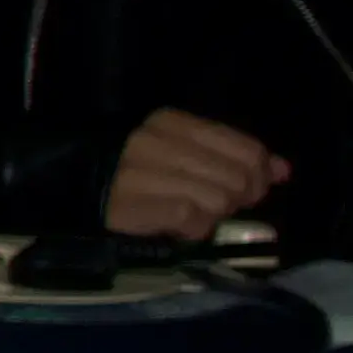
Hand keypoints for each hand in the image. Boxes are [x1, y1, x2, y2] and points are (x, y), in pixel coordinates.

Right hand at [101, 106, 288, 240]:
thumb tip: (283, 170)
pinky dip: (194, 230)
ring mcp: (142, 174)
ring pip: (217, 201)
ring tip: (190, 214)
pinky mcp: (134, 206)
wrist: (69, 188)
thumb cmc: (136, 171)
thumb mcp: (183, 151)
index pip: (245, 149)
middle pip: (236, 178)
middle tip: (215, 205)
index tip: (248, 189)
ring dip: (212, 216)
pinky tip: (178, 227)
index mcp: (171, 122)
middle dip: (235, 199)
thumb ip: (233, 156)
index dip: (258, 175)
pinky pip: (193, 221)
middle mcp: (156, 142)